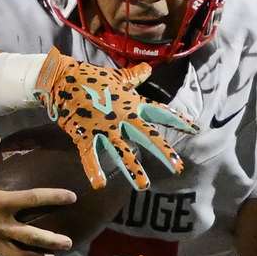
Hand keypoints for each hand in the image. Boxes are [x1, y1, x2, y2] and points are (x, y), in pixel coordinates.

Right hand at [33, 47, 197, 190]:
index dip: (178, 120)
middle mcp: (122, 116)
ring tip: (143, 186)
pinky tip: (99, 185)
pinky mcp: (85, 133)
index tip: (195, 129)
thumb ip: (133, 76)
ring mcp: (103, 126)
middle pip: (147, 136)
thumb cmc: (90, 76)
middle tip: (178, 168)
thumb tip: (148, 69)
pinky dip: (93, 169)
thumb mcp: (116, 76)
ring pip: (122, 150)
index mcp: (131, 103)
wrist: (61, 78)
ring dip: (133, 169)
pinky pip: (90, 154)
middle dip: (163, 152)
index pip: (159, 112)